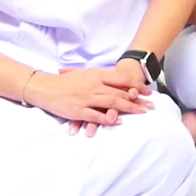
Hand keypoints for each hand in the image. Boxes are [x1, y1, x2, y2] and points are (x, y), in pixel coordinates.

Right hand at [28, 67, 151, 135]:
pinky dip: (109, 119)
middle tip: (151, 106)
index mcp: (96, 75)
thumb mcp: (85, 73)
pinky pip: (96, 116)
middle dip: (138, 100)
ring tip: (141, 113)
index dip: (136, 86)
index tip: (147, 93)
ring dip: (128, 108)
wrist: (45, 87)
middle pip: (120, 93)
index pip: (121, 80)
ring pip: (112, 104)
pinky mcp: (79, 110)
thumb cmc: (65, 80)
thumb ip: (101, 77)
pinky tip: (119, 121)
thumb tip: (117, 80)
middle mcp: (94, 86)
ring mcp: (87, 98)